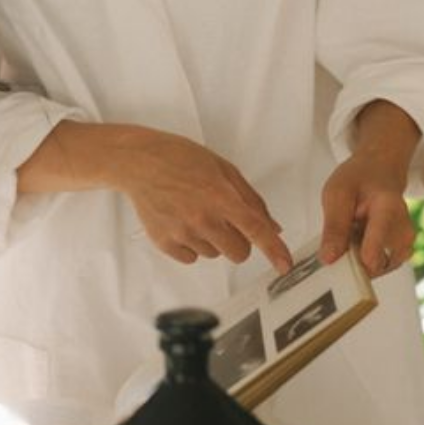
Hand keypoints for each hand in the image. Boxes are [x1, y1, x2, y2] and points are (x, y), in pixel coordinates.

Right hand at [108, 127, 291, 273]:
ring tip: (195, 213)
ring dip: (212, 241)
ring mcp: (182, 233)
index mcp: (220, 197)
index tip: (284, 266)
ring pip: (214, 255)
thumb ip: (250, 199)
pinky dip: (191, 245)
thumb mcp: (223, 169)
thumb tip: (272, 227)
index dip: (274, 250)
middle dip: (239, 242)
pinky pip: (190, 258)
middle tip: (226, 222)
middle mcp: (202, 219)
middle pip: (238, 253)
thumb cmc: (181, 158)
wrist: (139, 162)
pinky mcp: (164, 242)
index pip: (256, 230)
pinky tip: (182, 222)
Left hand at [320, 101, 420, 278]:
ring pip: (373, 269)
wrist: (381, 170)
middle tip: (338, 239)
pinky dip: (363, 259)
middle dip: (349, 261)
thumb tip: (328, 259)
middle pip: (373, 266)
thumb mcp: (337, 193)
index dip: (351, 264)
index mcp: (388, 211)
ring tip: (350, 233)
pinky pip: (377, 267)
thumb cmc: (358, 179)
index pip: (374, 251)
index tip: (332, 260)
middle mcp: (404, 232)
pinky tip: (358, 240)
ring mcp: (405, 244)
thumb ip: (334, 227)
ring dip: (355, 259)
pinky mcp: (402, 252)